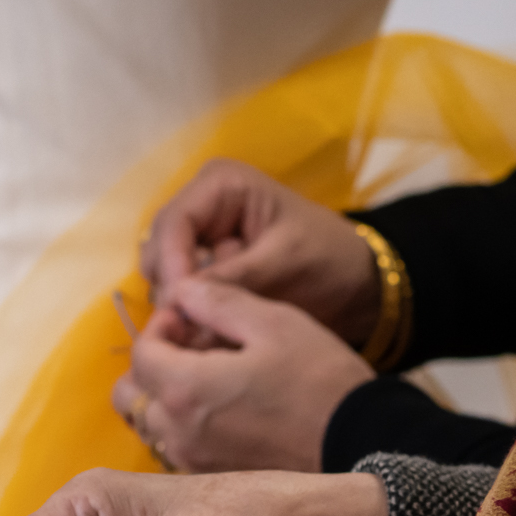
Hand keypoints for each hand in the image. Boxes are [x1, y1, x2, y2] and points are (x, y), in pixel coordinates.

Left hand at [114, 277, 373, 472]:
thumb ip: (217, 300)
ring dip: (165, 394)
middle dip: (152, 363)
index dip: (162, 326)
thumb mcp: (274, 321)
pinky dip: (184, 422)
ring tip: (210, 377)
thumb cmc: (320, 379)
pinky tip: (225, 407)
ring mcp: (192, 459)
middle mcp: (178, 430)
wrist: (362, 443)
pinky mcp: (210, 476)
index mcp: (185, 387)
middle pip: (130, 394)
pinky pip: (175, 445)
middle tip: (192, 347)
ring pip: (150, 423)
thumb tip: (181, 290)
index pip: (141, 352)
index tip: (192, 317)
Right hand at [140, 159, 379, 342]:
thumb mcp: (286, 263)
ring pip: (163, 275)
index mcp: (221, 184)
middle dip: (173, 288)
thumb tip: (181, 300)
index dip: (172, 265)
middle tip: (193, 326)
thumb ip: (234, 278)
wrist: (356, 285)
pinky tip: (211, 331)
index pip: (173, 222)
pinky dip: (190, 314)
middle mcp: (201, 206)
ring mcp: (198, 239)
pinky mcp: (202, 269)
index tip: (180, 308)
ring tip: (209, 329)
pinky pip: (179, 293)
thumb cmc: (330, 259)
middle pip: (159, 248)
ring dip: (181, 304)